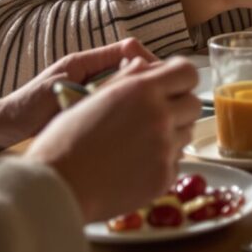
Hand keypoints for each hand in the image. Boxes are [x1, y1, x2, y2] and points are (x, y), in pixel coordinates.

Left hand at [0, 39, 159, 155]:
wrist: (5, 127)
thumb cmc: (28, 104)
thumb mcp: (63, 85)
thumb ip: (96, 76)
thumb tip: (134, 66)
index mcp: (86, 62)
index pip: (129, 50)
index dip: (147, 61)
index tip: (157, 80)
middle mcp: (93, 74)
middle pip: (135, 68)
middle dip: (148, 82)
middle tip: (155, 101)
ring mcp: (94, 92)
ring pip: (130, 89)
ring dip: (139, 98)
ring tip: (146, 114)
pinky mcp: (92, 112)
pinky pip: (119, 107)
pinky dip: (128, 113)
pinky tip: (132, 127)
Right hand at [26, 56, 202, 222]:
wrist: (57, 186)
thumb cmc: (65, 141)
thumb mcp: (91, 97)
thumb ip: (126, 79)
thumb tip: (144, 65)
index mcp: (141, 90)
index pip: (187, 72)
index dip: (180, 76)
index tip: (171, 83)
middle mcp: (159, 116)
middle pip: (193, 104)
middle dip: (178, 106)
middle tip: (155, 115)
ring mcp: (164, 148)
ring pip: (186, 134)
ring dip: (170, 134)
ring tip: (138, 142)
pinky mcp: (164, 177)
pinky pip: (175, 162)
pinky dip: (161, 161)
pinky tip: (134, 164)